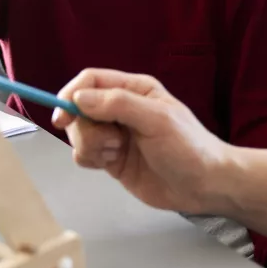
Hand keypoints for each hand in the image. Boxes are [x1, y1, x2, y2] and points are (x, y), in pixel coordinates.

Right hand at [51, 69, 231, 214]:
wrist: (204, 186)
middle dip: (85, 128)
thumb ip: (118, 105)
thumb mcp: (156, 120)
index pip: (91, 81)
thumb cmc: (187, 147)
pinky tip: (112, 163)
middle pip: (80, 109)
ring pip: (79, 133)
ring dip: (90, 145)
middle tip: (111, 142)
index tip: (63, 117)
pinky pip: (83, 153)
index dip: (72, 95)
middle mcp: (121, 108)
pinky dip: (91, 159)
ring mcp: (114, 135)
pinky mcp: (111, 159)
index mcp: (134, 89)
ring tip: (116, 153)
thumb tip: (79, 99)